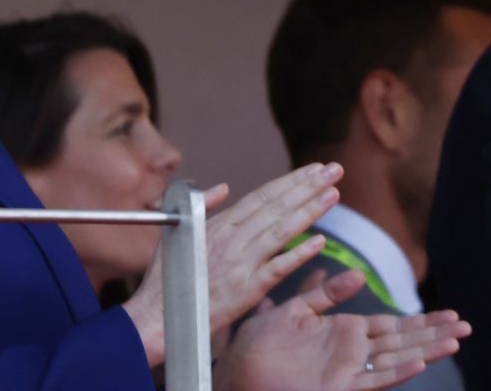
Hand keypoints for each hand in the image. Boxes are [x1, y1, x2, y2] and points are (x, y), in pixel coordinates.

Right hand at [126, 161, 343, 362]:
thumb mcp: (180, 235)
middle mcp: (231, 241)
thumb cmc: (166, 280)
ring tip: (334, 194)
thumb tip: (223, 187)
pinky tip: (321, 241)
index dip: (291, 181)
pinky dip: (299, 254)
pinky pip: (278, 268)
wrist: (155, 320)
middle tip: (335, 170)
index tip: (315, 169)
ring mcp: (240, 265)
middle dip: (308, 186)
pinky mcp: (246, 291)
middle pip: (276, 207)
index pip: (262, 197)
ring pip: (281, 231)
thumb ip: (205, 209)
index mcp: (218, 226)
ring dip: (310, 211)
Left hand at [221, 270, 469, 390]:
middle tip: (467, 326)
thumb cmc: (254, 349)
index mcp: (344, 333)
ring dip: (427, 350)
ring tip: (456, 340)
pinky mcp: (336, 388)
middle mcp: (351, 353)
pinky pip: (373, 380)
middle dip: (434, 334)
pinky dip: (398, 372)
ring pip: (396, 359)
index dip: (422, 321)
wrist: (231, 376)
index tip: (450, 313)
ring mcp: (346, 373)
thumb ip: (324, 294)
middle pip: (403, 342)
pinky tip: (420, 362)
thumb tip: (358, 275)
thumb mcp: (290, 311)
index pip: (392, 326)